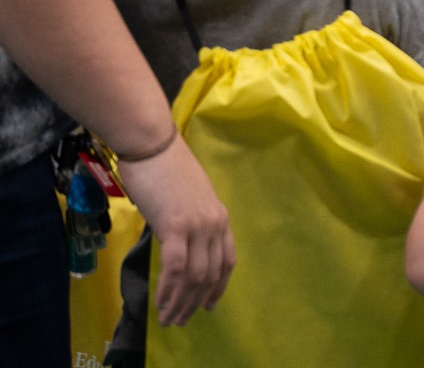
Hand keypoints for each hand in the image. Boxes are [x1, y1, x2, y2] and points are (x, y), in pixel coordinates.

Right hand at [119, 134, 235, 324]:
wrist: (153, 145)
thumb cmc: (164, 168)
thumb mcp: (186, 199)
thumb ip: (188, 221)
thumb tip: (178, 241)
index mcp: (220, 216)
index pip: (228, 260)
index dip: (220, 286)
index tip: (210, 305)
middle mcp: (215, 223)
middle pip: (212, 273)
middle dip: (197, 301)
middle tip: (180, 320)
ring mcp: (198, 225)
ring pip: (196, 275)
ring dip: (181, 301)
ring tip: (168, 319)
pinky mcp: (176, 226)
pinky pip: (177, 267)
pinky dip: (169, 288)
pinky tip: (161, 301)